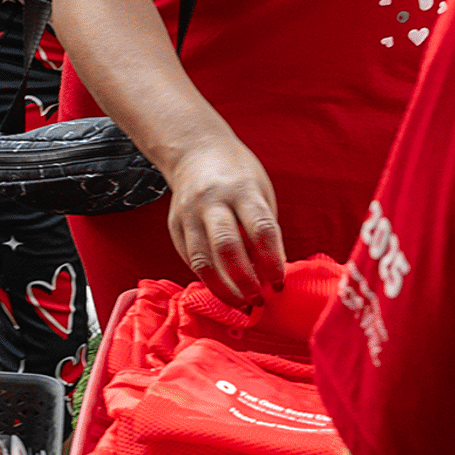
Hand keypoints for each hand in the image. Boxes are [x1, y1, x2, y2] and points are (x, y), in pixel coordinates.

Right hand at [160, 130, 286, 304]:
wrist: (195, 150)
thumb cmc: (237, 174)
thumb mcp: (260, 190)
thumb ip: (263, 228)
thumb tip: (269, 272)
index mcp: (242, 190)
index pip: (261, 230)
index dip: (272, 261)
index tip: (280, 283)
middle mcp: (213, 201)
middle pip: (227, 248)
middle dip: (245, 281)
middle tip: (259, 300)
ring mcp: (189, 214)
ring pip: (202, 260)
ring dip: (222, 289)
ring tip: (240, 304)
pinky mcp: (174, 226)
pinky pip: (190, 259)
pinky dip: (207, 279)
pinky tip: (222, 288)